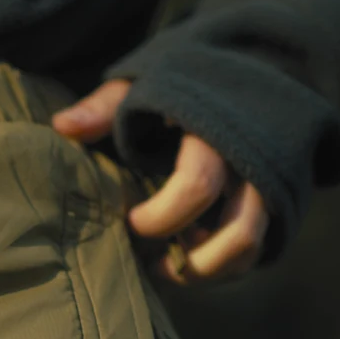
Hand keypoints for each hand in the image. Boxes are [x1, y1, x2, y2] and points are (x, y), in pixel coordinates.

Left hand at [52, 79, 269, 284]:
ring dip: (209, 271)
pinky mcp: (277, 202)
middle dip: (191, 261)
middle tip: (150, 260)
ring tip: (168, 267)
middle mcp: (251, 160)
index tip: (131, 221)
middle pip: (239, 232)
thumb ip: (105, 106)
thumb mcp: (140, 85)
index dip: (161, 216)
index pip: (198, 185)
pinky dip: (224, 266)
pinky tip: (188, 257)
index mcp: (214, 130)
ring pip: (253, 248)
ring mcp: (270, 182)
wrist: (248, 67)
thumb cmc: (177, 82)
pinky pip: (259, 249)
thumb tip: (62, 127)